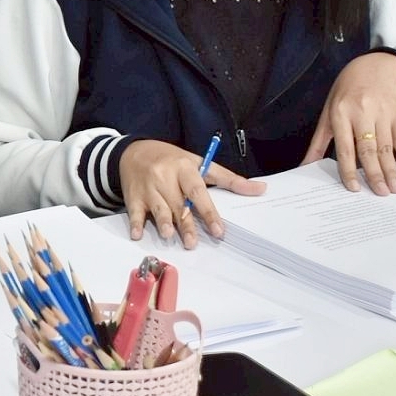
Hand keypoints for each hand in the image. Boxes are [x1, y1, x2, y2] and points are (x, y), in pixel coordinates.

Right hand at [118, 139, 264, 247]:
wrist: (133, 151)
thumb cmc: (171, 160)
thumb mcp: (199, 163)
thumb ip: (229, 179)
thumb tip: (261, 189)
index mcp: (185, 167)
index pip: (198, 191)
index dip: (209, 212)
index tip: (218, 231)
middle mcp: (165, 176)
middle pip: (178, 203)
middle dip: (186, 224)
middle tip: (193, 243)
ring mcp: (148, 187)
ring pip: (158, 208)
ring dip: (163, 222)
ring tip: (169, 236)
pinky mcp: (134, 196)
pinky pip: (134, 211)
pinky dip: (136, 223)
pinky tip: (137, 234)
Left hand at [302, 51, 395, 193]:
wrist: (374, 67)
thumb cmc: (346, 92)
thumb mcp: (328, 112)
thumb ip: (319, 142)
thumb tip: (305, 166)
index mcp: (341, 114)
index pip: (345, 147)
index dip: (349, 169)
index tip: (353, 188)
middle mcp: (362, 113)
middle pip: (369, 149)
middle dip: (375, 173)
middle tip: (380, 194)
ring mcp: (383, 113)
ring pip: (387, 147)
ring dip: (392, 170)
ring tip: (394, 189)